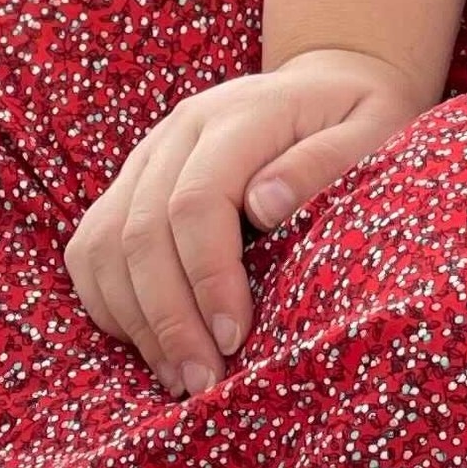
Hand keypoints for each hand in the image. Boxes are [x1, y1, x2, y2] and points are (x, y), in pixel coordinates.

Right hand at [65, 45, 428, 398]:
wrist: (326, 86)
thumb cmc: (358, 120)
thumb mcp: (373, 129)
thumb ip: (324, 163)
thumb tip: (262, 208)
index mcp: (238, 114)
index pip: (196, 201)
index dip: (208, 278)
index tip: (234, 340)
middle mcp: (179, 130)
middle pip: (142, 231)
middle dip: (169, 318)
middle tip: (203, 381)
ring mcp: (148, 155)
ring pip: (106, 243)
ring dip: (135, 320)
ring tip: (178, 376)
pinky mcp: (131, 182)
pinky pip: (93, 247)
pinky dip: (108, 302)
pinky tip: (149, 344)